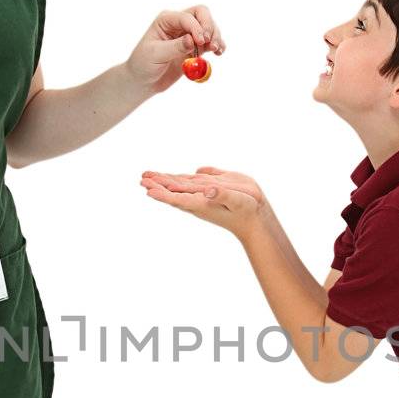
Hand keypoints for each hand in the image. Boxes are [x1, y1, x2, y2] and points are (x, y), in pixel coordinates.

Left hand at [124, 6, 226, 97]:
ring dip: (216, 37)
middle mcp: (178, 24)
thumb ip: (174, 47)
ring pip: (209, 27)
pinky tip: (219, 52)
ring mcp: (188, 35)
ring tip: (216, 50)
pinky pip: (211, 42)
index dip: (197, 27)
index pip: (187, 17)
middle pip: (202, 14)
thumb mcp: (155, 55)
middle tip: (211, 43)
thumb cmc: (143, 64)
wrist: (144, 81)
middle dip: (209, 26)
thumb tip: (192, 40)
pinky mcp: (195, 48)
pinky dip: (218, 45)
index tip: (201, 42)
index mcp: (166, 20)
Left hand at [140, 167, 264, 237]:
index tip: (148, 190)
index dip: (162, 194)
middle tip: (142, 179)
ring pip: (179, 187)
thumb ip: (223, 194)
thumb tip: (209, 190)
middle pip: (173, 192)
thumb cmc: (248, 211)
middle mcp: (199, 200)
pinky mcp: (210, 192)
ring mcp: (203, 197)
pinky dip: (178, 181)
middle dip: (157, 185)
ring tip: (148, 178)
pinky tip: (173, 179)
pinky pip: (191, 185)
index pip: (177, 198)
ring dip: (163, 182)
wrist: (256, 219)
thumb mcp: (238, 200)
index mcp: (202, 203)